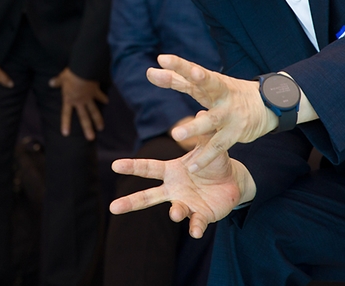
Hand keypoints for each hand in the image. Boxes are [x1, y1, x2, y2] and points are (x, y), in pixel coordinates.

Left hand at [48, 68, 107, 139]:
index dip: (65, 124)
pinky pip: (100, 96)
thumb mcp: (61, 78)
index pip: (66, 114)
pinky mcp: (96, 92)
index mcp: (69, 99)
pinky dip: (103, 98)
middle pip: (84, 118)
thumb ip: (57, 82)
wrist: (83, 70)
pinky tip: (107, 102)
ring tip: (101, 128)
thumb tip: (51, 83)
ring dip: (98, 120)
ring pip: (94, 112)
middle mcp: (79, 102)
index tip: (66, 134)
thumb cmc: (70, 75)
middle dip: (87, 129)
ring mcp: (89, 98)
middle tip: (91, 138)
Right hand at [109, 147, 253, 238]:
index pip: (148, 168)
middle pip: (148, 196)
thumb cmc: (214, 161)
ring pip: (173, 210)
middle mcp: (173, 189)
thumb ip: (203, 133)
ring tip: (174, 213)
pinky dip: (195, 227)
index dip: (131, 166)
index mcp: (171, 171)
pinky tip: (195, 232)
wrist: (232, 182)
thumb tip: (201, 111)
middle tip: (112, 208)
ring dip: (174, 212)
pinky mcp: (200, 216)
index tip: (114, 165)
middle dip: (130, 202)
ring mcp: (185, 203)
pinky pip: (196, 223)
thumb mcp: (209, 146)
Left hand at [147, 54, 276, 171]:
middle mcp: (221, 94)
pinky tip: (192, 167)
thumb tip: (150, 71)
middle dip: (198, 79)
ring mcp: (229, 114)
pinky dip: (206, 156)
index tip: (162, 58)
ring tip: (175, 136)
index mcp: (211, 81)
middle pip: (208, 85)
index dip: (179, 64)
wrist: (267, 106)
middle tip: (182, 76)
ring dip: (194, 128)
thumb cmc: (225, 94)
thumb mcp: (204, 85)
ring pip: (212, 120)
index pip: (193, 69)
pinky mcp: (236, 133)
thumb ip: (176, 79)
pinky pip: (218, 146)